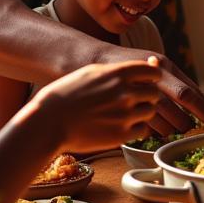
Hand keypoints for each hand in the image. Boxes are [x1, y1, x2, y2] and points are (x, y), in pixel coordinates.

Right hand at [32, 59, 164, 151]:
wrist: (48, 122)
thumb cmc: (67, 94)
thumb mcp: (91, 72)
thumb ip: (119, 70)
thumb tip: (145, 67)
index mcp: (118, 73)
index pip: (153, 72)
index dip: (153, 77)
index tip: (149, 82)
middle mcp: (125, 93)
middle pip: (154, 93)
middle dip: (148, 96)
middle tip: (136, 100)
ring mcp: (125, 115)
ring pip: (150, 112)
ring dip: (143, 112)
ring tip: (126, 113)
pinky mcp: (121, 135)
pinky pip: (142, 130)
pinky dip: (136, 129)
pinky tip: (122, 126)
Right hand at [92, 45, 203, 134]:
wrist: (83, 63)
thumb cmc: (116, 65)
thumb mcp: (146, 63)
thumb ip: (166, 77)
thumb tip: (195, 97)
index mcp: (161, 66)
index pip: (191, 94)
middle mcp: (151, 83)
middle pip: (179, 114)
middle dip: (187, 125)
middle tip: (189, 129)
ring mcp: (136, 102)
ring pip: (164, 125)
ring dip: (167, 129)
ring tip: (156, 122)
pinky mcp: (121, 120)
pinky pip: (145, 133)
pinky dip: (147, 132)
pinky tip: (137, 122)